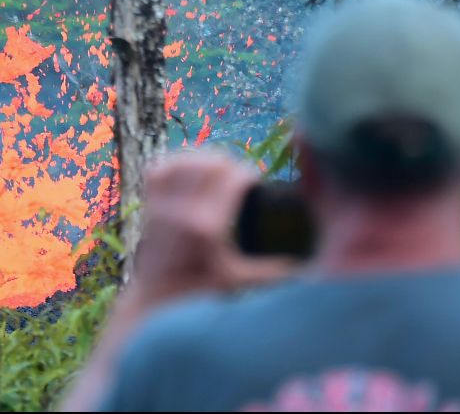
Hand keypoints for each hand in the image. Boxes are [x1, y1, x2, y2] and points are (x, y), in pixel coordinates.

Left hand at [127, 150, 295, 307]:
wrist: (157, 299)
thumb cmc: (201, 293)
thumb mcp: (240, 281)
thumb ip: (274, 270)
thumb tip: (310, 264)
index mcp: (206, 227)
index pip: (234, 176)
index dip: (250, 175)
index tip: (256, 187)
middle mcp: (180, 211)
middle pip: (212, 162)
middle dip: (232, 166)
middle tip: (240, 182)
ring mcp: (161, 205)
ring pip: (186, 160)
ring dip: (206, 162)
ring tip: (220, 174)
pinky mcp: (148, 204)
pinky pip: (161, 168)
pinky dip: (177, 164)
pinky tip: (192, 171)